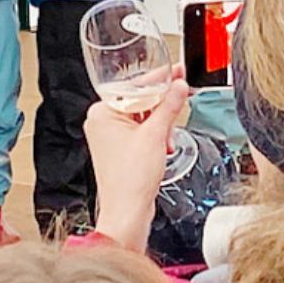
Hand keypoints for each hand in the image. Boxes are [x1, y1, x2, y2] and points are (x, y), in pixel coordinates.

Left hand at [86, 78, 191, 247]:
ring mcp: (110, 137)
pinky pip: (141, 131)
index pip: (135, 86)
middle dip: (162, 105)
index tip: (176, 70)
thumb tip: (178, 86)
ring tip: (168, 138)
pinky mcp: (119, 149)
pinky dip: (156, 136)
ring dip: (161, 124)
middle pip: (139, 100)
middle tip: (181, 95)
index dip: (160, 78)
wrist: (127, 212)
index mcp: (102, 113)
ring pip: (142, 117)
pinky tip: (164, 145)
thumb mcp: (155, 135)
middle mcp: (102, 122)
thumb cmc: (130, 179)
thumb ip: (169, 106)